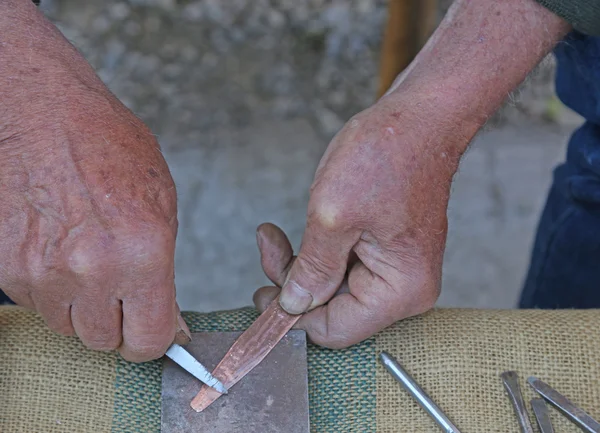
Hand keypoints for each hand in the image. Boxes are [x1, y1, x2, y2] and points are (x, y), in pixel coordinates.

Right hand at [0, 2, 187, 361]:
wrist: (42, 111)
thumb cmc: (109, 147)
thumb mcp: (161, 203)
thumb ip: (163, 273)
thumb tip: (168, 323)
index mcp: (142, 253)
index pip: (148, 341)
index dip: (152, 340)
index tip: (150, 329)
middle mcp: (91, 270)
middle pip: (103, 342)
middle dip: (116, 322)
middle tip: (119, 290)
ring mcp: (42, 271)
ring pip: (66, 327)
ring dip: (81, 307)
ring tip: (86, 262)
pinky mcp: (7, 267)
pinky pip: (35, 304)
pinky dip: (50, 289)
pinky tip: (58, 249)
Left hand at [252, 0, 569, 348]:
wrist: (419, 119)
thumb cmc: (387, 155)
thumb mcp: (332, 215)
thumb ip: (312, 269)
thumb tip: (294, 305)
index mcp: (400, 290)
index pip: (334, 329)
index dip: (292, 316)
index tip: (262, 293)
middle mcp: (405, 289)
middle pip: (333, 310)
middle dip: (294, 282)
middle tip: (268, 246)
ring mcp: (399, 271)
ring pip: (334, 289)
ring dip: (302, 265)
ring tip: (273, 235)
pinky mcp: (390, 254)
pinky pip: (346, 268)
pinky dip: (319, 253)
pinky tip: (299, 232)